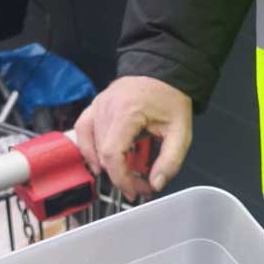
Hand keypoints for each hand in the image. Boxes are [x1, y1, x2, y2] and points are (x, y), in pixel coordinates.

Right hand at [75, 76, 192, 201]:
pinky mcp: (96, 106)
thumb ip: (170, 161)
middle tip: (140, 185)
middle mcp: (107, 107)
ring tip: (124, 177)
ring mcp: (98, 105)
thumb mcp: (181, 133)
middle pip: (102, 153)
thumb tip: (156, 184)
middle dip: (120, 176)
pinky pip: (83, 130)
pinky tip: (99, 163)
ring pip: (90, 144)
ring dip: (106, 166)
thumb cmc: (170, 99)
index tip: (134, 192)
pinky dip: (88, 149)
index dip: (121, 178)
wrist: (163, 71)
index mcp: (127, 112)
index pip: (112, 153)